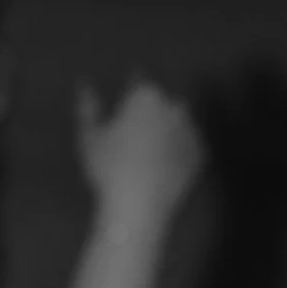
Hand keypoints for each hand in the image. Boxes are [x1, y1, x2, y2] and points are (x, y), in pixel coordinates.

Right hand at [75, 80, 202, 227]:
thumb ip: (88, 108)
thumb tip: (84, 85)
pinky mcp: (201, 153)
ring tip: (148, 156)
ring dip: (166, 132)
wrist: (140, 205)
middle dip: (150, 113)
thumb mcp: (89, 137)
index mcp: (146, 95)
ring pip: (177, 124)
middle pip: (161, 103)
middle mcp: (174, 105)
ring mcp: (191, 129)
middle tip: (133, 137)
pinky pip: (187, 147)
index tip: (122, 107)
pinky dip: (177, 153)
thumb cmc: (108, 167)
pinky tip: (161, 170)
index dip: (128, 94)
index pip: (138, 82)